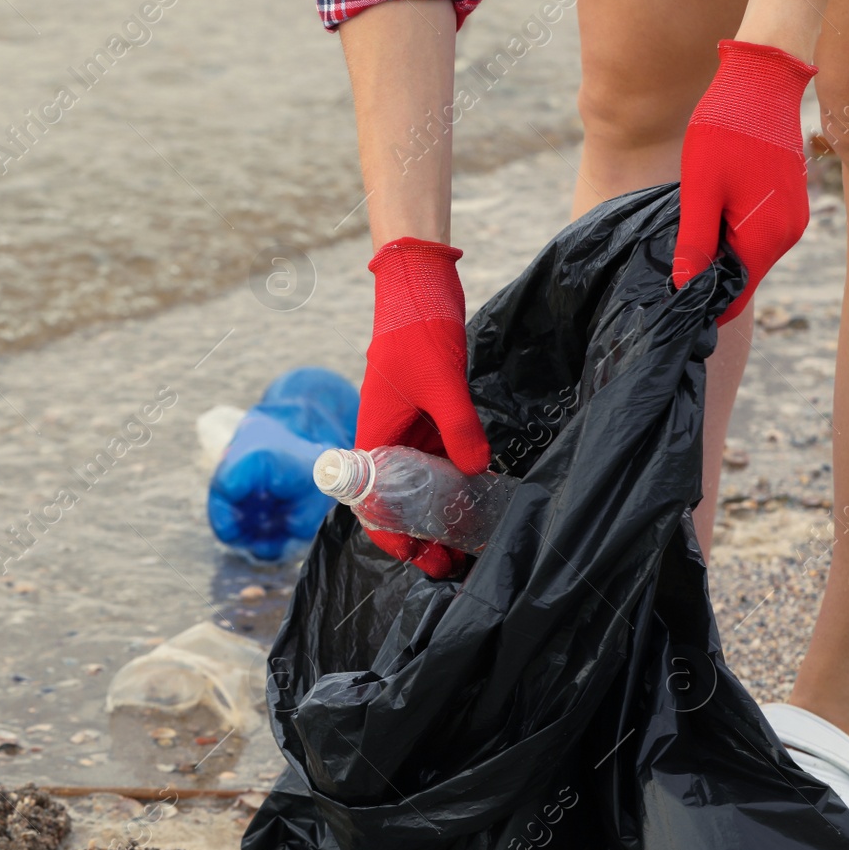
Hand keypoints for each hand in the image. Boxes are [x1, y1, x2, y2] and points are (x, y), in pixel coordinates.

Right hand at [357, 237, 490, 578]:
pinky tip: (477, 498)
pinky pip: (439, 460)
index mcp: (373, 436)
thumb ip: (459, 427)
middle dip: (417, 534)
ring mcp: (409, 428)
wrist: (420, 288)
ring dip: (437, 514)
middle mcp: (387, 439)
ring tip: (464, 542)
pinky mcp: (430, 415)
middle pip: (396, 500)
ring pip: (419, 484)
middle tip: (447, 561)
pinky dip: (453, 483)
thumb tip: (477, 470)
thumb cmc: (416, 333)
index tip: (415, 555)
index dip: (389, 534)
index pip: (371, 502)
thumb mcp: (440, 384)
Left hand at [673, 40, 817, 323]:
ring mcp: (789, 219)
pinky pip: (753, 235)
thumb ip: (694, 242)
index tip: (668, 297)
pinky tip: (702, 219)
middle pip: (740, 277)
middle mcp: (786, 234)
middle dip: (705, 276)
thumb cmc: (725, 132)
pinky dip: (727, 235)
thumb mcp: (700, 191)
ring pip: (745, 256)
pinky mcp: (784, 204)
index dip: (701, 302)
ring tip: (682, 238)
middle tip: (666, 266)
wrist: (760, 83)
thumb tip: (685, 286)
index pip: (734, 296)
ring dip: (714, 254)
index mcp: (767, 237)